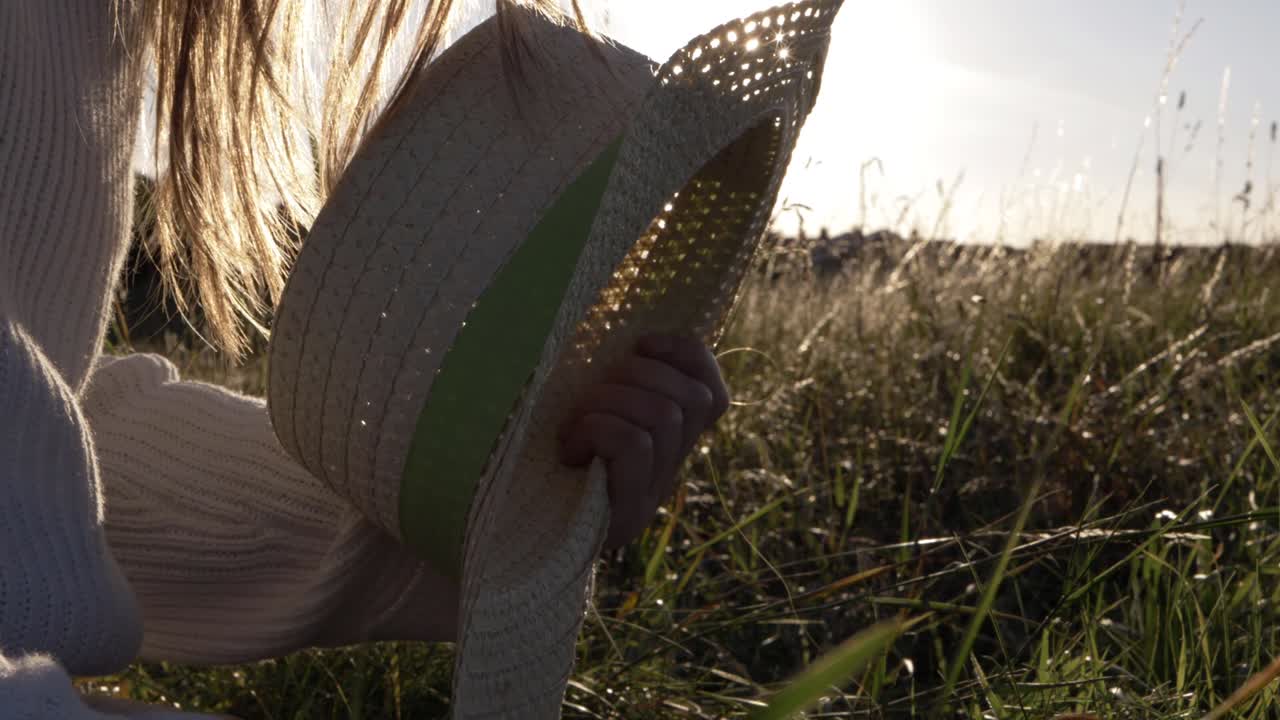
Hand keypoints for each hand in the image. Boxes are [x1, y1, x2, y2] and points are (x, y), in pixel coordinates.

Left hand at [557, 334, 730, 549]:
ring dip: (611, 401)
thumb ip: (614, 390)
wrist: (517, 539)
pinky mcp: (631, 511)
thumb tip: (629, 341)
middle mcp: (671, 470)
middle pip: (692, 399)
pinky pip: (633, 443)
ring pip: (663, 415)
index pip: (714, 396)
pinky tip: (569, 449)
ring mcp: (654, 493)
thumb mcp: (582, 416)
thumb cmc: (541, 464)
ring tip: (576, 419)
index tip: (643, 341)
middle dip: (639, 374)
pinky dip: (596, 430)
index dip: (690, 357)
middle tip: (595, 390)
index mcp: (667, 443)